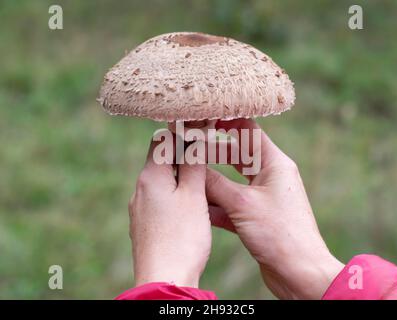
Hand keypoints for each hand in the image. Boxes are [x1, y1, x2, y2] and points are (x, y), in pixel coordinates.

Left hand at [128, 138, 210, 287]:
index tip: (201, 129)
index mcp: (150, 177)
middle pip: (160, 159)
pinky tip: (190, 205)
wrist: (164, 279)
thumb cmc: (182, 237)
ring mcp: (140, 208)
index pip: (162, 139)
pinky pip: (159, 200)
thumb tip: (194, 138)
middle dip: (182, 153)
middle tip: (206, 153)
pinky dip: (175, 194)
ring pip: (161, 181)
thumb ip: (193, 164)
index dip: (181, 131)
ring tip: (202, 179)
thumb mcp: (193, 195)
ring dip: (180, 175)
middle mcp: (139, 190)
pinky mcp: (144, 224)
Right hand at [206, 119, 343, 298]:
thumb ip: (215, 184)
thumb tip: (193, 168)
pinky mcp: (257, 216)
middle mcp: (270, 176)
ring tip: (188, 177)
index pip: (249, 131)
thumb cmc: (279, 234)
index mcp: (274, 164)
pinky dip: (217, 204)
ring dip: (212, 181)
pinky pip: (232, 203)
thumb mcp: (242, 203)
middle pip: (237, 155)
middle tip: (188, 150)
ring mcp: (263, 197)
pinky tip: (199, 207)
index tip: (204, 119)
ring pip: (232, 180)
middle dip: (212, 153)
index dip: (227, 121)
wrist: (299, 272)